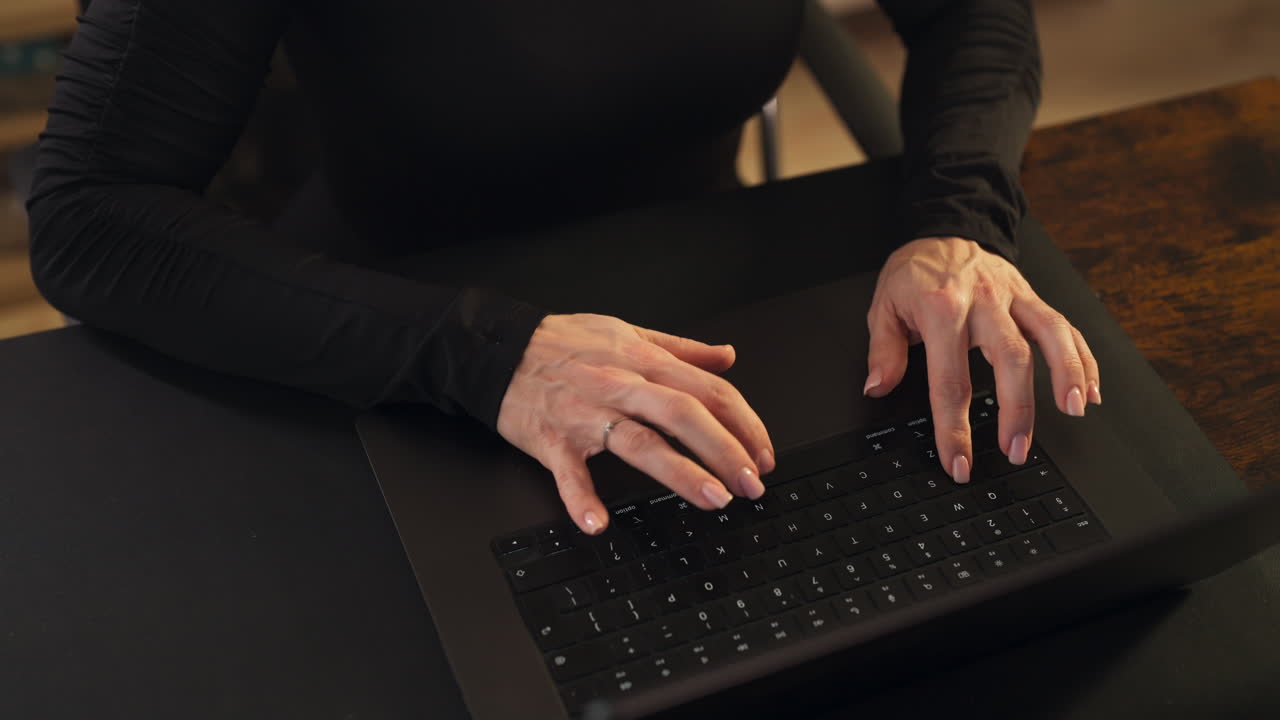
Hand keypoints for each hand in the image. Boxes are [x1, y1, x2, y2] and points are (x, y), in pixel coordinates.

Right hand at [497, 313, 775, 534]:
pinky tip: (598, 522)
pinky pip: (568, 472)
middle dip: (725, 450)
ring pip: (640, 442)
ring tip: (714, 499)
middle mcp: (620, 385)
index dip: (743, 423)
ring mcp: (586, 414)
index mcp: (643, 362)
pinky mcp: (552, 440)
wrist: (498, 350)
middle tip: (752, 484)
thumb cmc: (563, 343)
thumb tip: (726, 356)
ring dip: (680, 472)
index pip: (707, 391)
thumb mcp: (627, 332)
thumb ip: (681, 348)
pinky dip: (581, 498)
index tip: (763, 453)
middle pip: (683, 415)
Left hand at [864, 237, 1100, 482]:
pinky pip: (1065, 327)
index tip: (958, 460)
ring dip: (1067, 375)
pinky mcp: (1033, 297)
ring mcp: (1014, 297)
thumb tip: (878, 388)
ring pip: (1051, 335)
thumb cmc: (915, 273)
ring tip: (1073, 412)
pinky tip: (1091, 389)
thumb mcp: (884, 307)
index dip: (954, 427)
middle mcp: (984, 301)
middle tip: (1016, 450)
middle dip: (1017, 410)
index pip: (950, 379)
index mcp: (942, 308)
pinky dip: (1083, 358)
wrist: (943, 231)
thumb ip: (884, 351)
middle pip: (1010, 359)